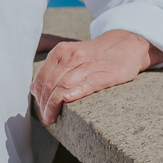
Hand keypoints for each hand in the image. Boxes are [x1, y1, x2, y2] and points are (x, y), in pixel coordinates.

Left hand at [32, 29, 162, 125]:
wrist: (126, 44)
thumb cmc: (96, 55)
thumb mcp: (71, 55)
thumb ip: (55, 69)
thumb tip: (36, 90)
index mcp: (60, 52)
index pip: (41, 77)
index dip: (38, 96)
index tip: (41, 107)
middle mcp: (70, 56)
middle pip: (50, 84)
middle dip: (45, 104)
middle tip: (46, 117)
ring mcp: (87, 64)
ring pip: (62, 86)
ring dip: (53, 105)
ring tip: (51, 118)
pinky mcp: (103, 73)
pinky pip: (85, 84)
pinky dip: (74, 94)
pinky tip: (67, 102)